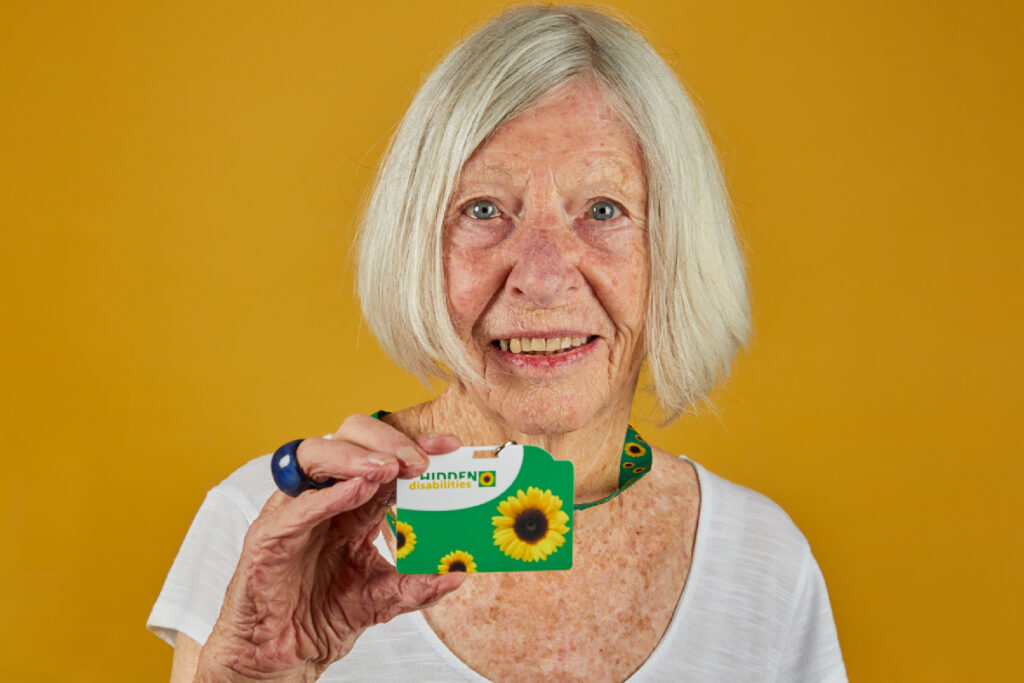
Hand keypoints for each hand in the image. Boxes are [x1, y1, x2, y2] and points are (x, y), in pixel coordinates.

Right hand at [195, 414, 463, 681]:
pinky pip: (295, 508)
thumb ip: (417, 586)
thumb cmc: (324, 616)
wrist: (285, 655)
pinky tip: (356, 490)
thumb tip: (458, 572)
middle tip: (420, 462)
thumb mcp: (383, 599)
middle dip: (388, 442)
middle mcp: (325, 497)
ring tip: (388, 467)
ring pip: (316, 456)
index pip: (385, 458)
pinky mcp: (270, 538)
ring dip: (356, 457)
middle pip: (350, 440)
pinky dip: (325, 497)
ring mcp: (296, 512)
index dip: (416, 446)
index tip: (450, 446)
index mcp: (355, 504)